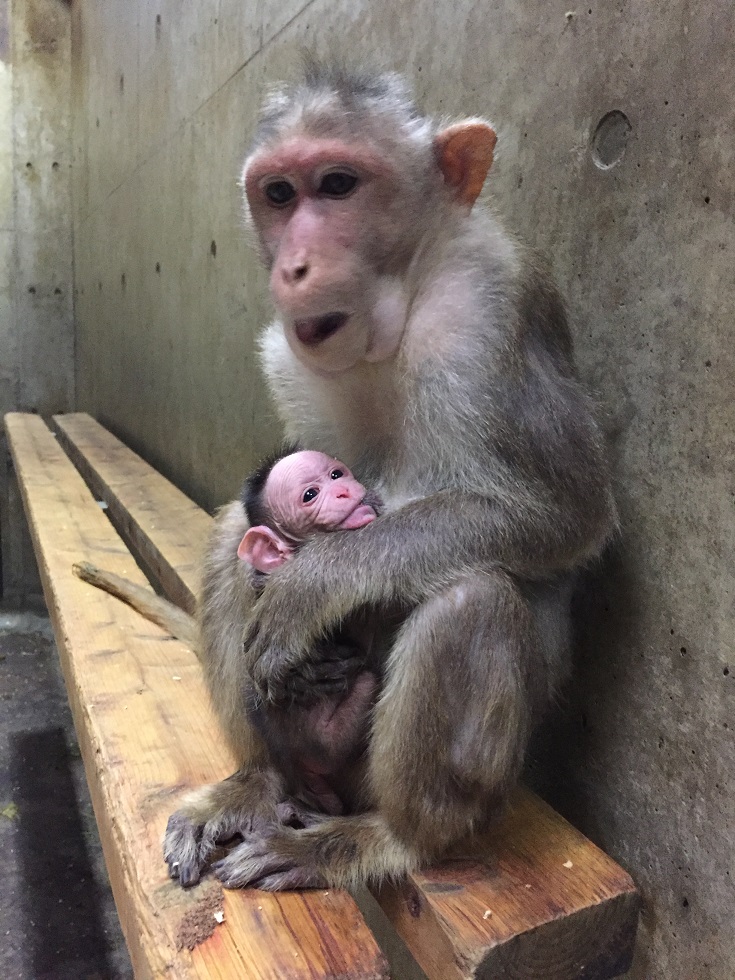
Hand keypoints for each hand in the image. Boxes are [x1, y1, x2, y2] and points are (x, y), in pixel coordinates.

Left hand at [245, 568, 329, 701]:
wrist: (331, 569)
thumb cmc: (325, 562)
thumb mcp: (299, 565)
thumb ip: (291, 574)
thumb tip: (295, 572)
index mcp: (267, 598)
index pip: (252, 628)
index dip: (254, 643)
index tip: (257, 653)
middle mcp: (265, 616)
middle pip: (251, 649)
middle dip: (254, 665)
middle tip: (260, 680)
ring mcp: (274, 633)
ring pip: (257, 664)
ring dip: (261, 680)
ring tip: (267, 692)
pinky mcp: (286, 648)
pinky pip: (273, 674)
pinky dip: (274, 686)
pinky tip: (278, 694)